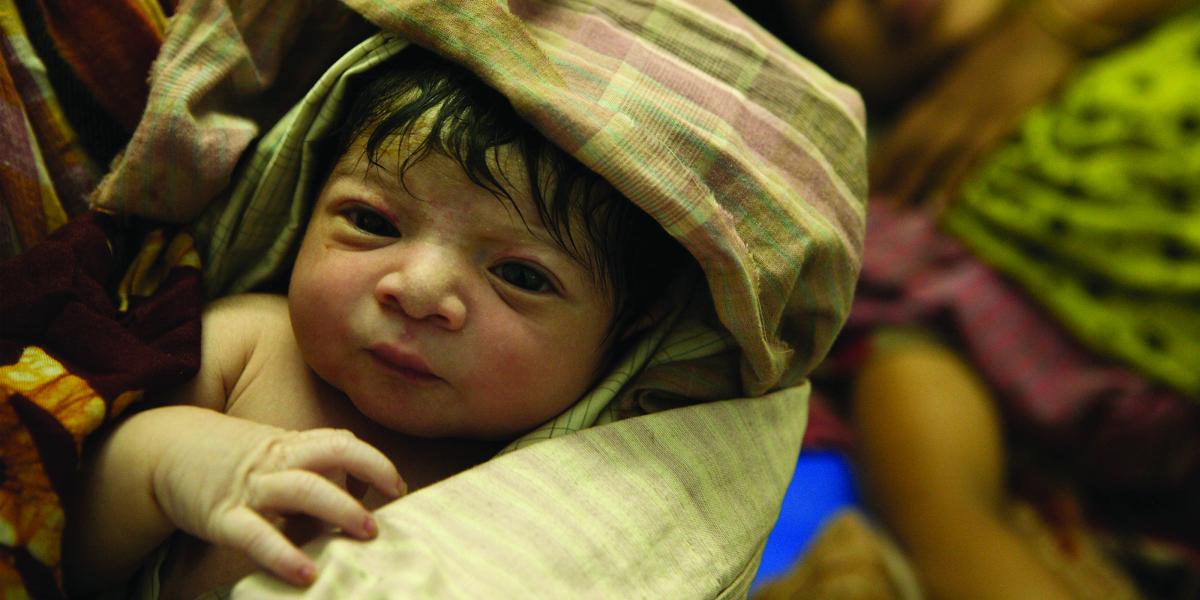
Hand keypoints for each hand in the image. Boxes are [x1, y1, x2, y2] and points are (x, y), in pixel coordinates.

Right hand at [150, 407, 405, 585]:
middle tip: (391, 510)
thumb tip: (356, 504)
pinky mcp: (222, 515)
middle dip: (369, 476)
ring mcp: (250, 487)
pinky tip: (306, 573)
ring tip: (366, 533)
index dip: (372, 461)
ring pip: (302, 488)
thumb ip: (312, 474)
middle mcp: (275, 461)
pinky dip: (282, 553)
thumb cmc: (229, 462)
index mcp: (290, 446)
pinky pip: (255, 534)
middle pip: (331, 457)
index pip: (340, 443)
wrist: (160, 449)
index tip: (397, 487)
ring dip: (339, 508)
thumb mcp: (273, 457)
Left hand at [870, 9, 1081, 209]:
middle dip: (890, 171)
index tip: (869, 173)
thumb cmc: (1014, 46)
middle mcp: (951, 104)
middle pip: (912, 142)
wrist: (1048, 29)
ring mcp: (974, 113)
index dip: (886, 150)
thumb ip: (955, 92)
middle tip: (871, 199)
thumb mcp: (973, 69)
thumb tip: (940, 115)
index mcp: (943, 91)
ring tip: (897, 208)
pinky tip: (942, 202)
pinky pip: (971, 156)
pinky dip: (955, 179)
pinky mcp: (1000, 121)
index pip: (906, 125)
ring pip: (934, 152)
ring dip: (914, 180)